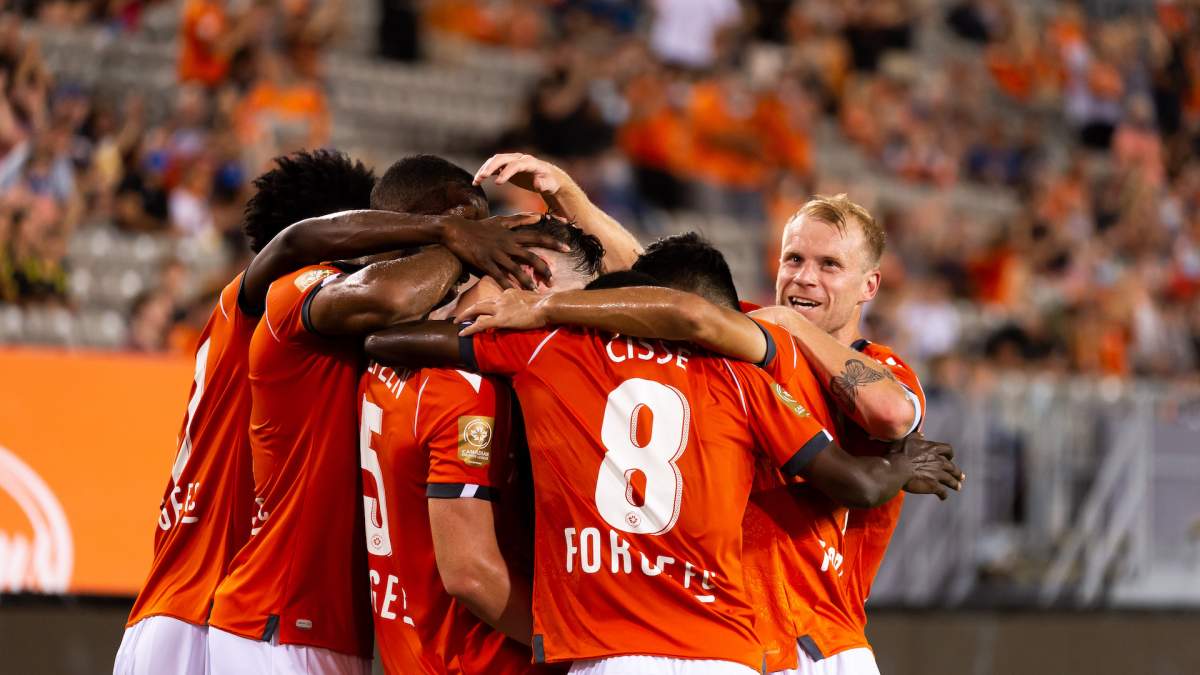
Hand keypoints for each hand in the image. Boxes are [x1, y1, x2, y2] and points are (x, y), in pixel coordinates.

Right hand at [441, 213, 565, 290]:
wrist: (455, 229)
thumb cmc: (479, 226)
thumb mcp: (500, 220)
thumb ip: (520, 220)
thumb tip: (538, 217)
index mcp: (512, 234)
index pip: (537, 237)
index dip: (553, 242)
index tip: (568, 248)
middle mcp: (507, 243)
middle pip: (530, 256)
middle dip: (543, 268)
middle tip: (553, 279)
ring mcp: (495, 253)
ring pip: (516, 269)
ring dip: (527, 281)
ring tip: (536, 291)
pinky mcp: (484, 262)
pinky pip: (498, 276)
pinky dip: (506, 285)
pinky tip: (513, 293)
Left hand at [457, 288, 545, 335]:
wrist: (547, 305)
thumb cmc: (546, 304)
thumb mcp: (534, 300)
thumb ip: (526, 303)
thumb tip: (528, 308)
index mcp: (509, 293)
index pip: (493, 299)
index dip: (486, 305)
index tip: (481, 310)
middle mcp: (502, 298)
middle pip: (481, 302)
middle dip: (469, 309)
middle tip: (459, 315)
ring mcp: (500, 308)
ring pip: (476, 310)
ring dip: (465, 316)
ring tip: (456, 322)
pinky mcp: (500, 319)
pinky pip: (480, 324)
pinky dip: (469, 328)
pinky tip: (461, 333)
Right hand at [473, 153, 565, 195]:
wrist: (548, 178)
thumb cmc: (550, 182)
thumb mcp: (550, 184)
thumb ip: (544, 184)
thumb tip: (537, 183)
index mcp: (530, 162)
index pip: (516, 165)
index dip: (506, 172)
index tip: (497, 183)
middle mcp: (519, 159)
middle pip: (502, 159)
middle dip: (490, 167)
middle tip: (481, 177)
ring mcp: (512, 161)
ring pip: (495, 161)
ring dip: (485, 169)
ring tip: (476, 181)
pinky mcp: (507, 167)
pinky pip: (494, 167)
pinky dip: (485, 173)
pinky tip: (477, 182)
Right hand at [890, 433, 963, 499]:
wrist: (897, 469)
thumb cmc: (899, 453)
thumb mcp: (907, 439)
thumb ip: (916, 436)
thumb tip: (922, 435)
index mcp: (932, 449)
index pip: (947, 449)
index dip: (949, 454)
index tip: (950, 457)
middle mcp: (938, 461)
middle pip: (952, 467)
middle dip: (957, 472)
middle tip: (960, 476)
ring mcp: (937, 474)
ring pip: (951, 479)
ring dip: (955, 484)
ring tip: (958, 487)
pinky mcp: (934, 486)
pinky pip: (942, 491)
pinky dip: (943, 494)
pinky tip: (943, 497)